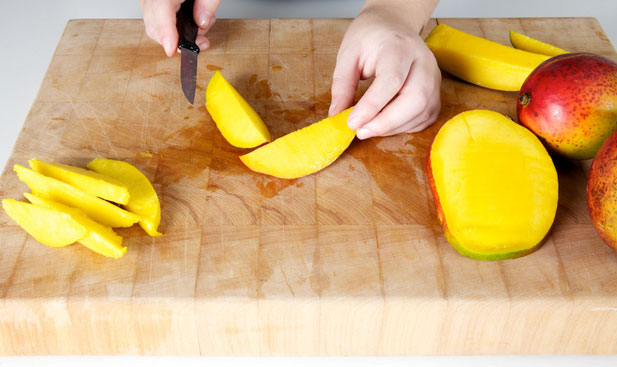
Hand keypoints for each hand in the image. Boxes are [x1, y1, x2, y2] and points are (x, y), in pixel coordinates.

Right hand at [139, 0, 220, 55]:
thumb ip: (207, 4)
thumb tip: (202, 23)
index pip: (160, 11)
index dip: (166, 33)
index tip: (171, 49)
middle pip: (154, 24)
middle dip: (177, 39)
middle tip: (201, 42)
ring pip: (154, 25)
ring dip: (177, 34)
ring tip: (200, 28)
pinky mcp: (152, 2)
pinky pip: (157, 19)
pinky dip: (173, 26)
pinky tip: (190, 21)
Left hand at [329, 1, 440, 138]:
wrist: (393, 25)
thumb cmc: (370, 37)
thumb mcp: (348, 54)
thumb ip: (342, 84)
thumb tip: (337, 115)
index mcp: (399, 46)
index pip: (392, 80)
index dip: (372, 106)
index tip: (352, 122)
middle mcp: (423, 61)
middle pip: (416, 99)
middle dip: (387, 122)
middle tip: (361, 132)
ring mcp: (434, 77)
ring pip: (423, 111)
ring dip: (394, 128)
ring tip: (369, 129)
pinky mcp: (435, 92)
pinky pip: (425, 117)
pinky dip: (405, 127)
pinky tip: (386, 125)